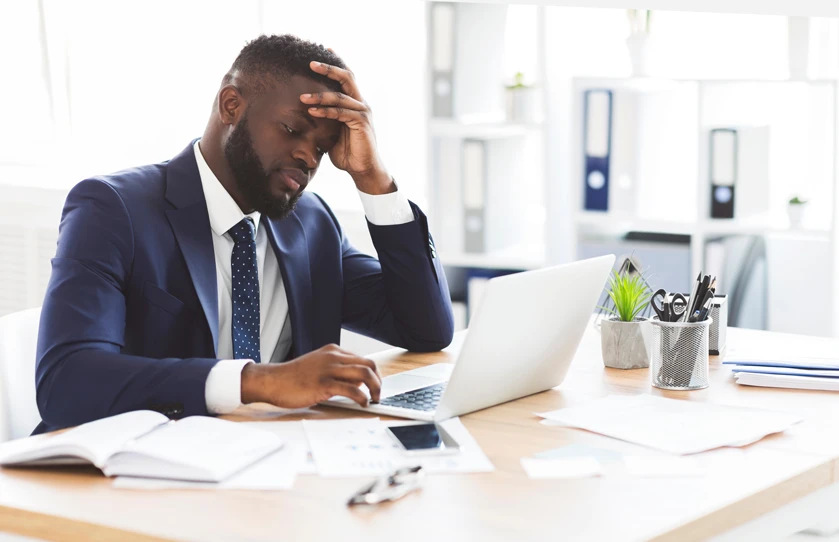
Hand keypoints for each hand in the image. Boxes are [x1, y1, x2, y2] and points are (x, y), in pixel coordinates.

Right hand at [240, 344, 381, 407]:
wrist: (273, 381)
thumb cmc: (293, 377)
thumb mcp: (318, 366)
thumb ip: (337, 370)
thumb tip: (357, 383)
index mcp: (333, 351)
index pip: (363, 360)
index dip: (373, 375)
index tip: (375, 387)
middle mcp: (334, 357)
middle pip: (369, 365)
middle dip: (378, 381)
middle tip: (378, 394)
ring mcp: (329, 369)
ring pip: (364, 374)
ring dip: (375, 388)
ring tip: (373, 400)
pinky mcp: (324, 384)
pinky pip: (352, 389)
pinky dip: (362, 398)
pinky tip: (361, 404)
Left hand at [301, 58, 394, 194]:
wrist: (364, 169)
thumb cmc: (348, 153)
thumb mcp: (332, 133)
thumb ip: (324, 120)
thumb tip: (305, 115)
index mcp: (355, 103)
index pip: (346, 79)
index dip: (336, 64)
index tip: (324, 51)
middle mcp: (361, 104)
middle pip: (347, 78)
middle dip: (329, 68)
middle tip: (311, 63)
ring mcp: (363, 112)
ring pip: (340, 96)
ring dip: (320, 95)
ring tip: (302, 97)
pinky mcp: (361, 123)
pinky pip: (341, 113)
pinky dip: (326, 111)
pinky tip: (312, 111)